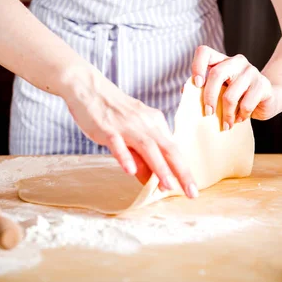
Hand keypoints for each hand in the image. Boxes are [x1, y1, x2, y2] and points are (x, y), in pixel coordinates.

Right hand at [65, 75, 197, 198]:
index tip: (192, 189)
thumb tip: (152, 180)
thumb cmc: (113, 112)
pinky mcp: (107, 128)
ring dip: (159, 167)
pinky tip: (130, 171)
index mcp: (155, 123)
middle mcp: (145, 124)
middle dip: (181, 172)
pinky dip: (125, 157)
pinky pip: (117, 144)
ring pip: (147, 147)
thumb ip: (142, 155)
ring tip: (169, 186)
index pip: (173, 149)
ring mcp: (126, 126)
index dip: (184, 170)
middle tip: (192, 193)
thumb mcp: (133, 131)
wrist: (89, 88)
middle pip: (168, 149)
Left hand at [191, 45, 277, 128]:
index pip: (204, 52)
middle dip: (209, 97)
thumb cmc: (237, 96)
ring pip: (230, 95)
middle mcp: (237, 61)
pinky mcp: (263, 85)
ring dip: (226, 114)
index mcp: (221, 60)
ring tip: (226, 124)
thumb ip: (203, 90)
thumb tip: (185, 91)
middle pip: (216, 73)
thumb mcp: (219, 92)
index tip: (197, 84)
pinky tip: (239, 119)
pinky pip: (246, 104)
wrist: (266, 100)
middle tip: (208, 113)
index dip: (197, 66)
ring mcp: (251, 71)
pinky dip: (240, 116)